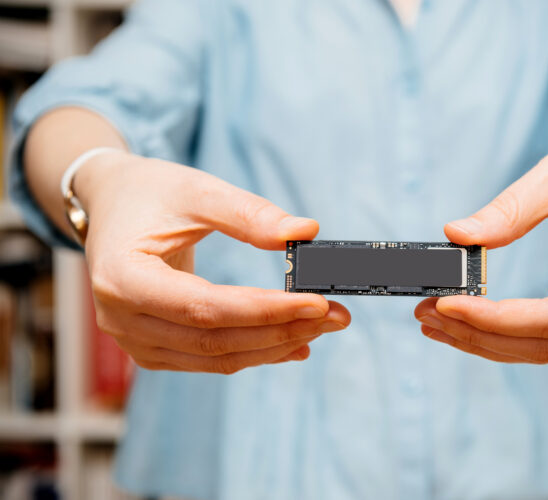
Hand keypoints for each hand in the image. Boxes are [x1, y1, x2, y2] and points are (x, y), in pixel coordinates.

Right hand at [76, 152, 349, 372]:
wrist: (112, 206)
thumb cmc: (150, 193)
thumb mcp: (196, 190)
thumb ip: (249, 213)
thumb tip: (306, 233)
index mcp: (122, 277)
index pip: (204, 307)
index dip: (264, 310)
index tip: (317, 302)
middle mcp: (121, 318)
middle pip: (214, 340)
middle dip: (281, 331)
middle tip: (335, 316)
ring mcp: (134, 340)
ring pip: (215, 357)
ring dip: (275, 346)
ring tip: (324, 326)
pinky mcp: (153, 347)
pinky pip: (209, 358)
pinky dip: (255, 351)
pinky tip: (294, 343)